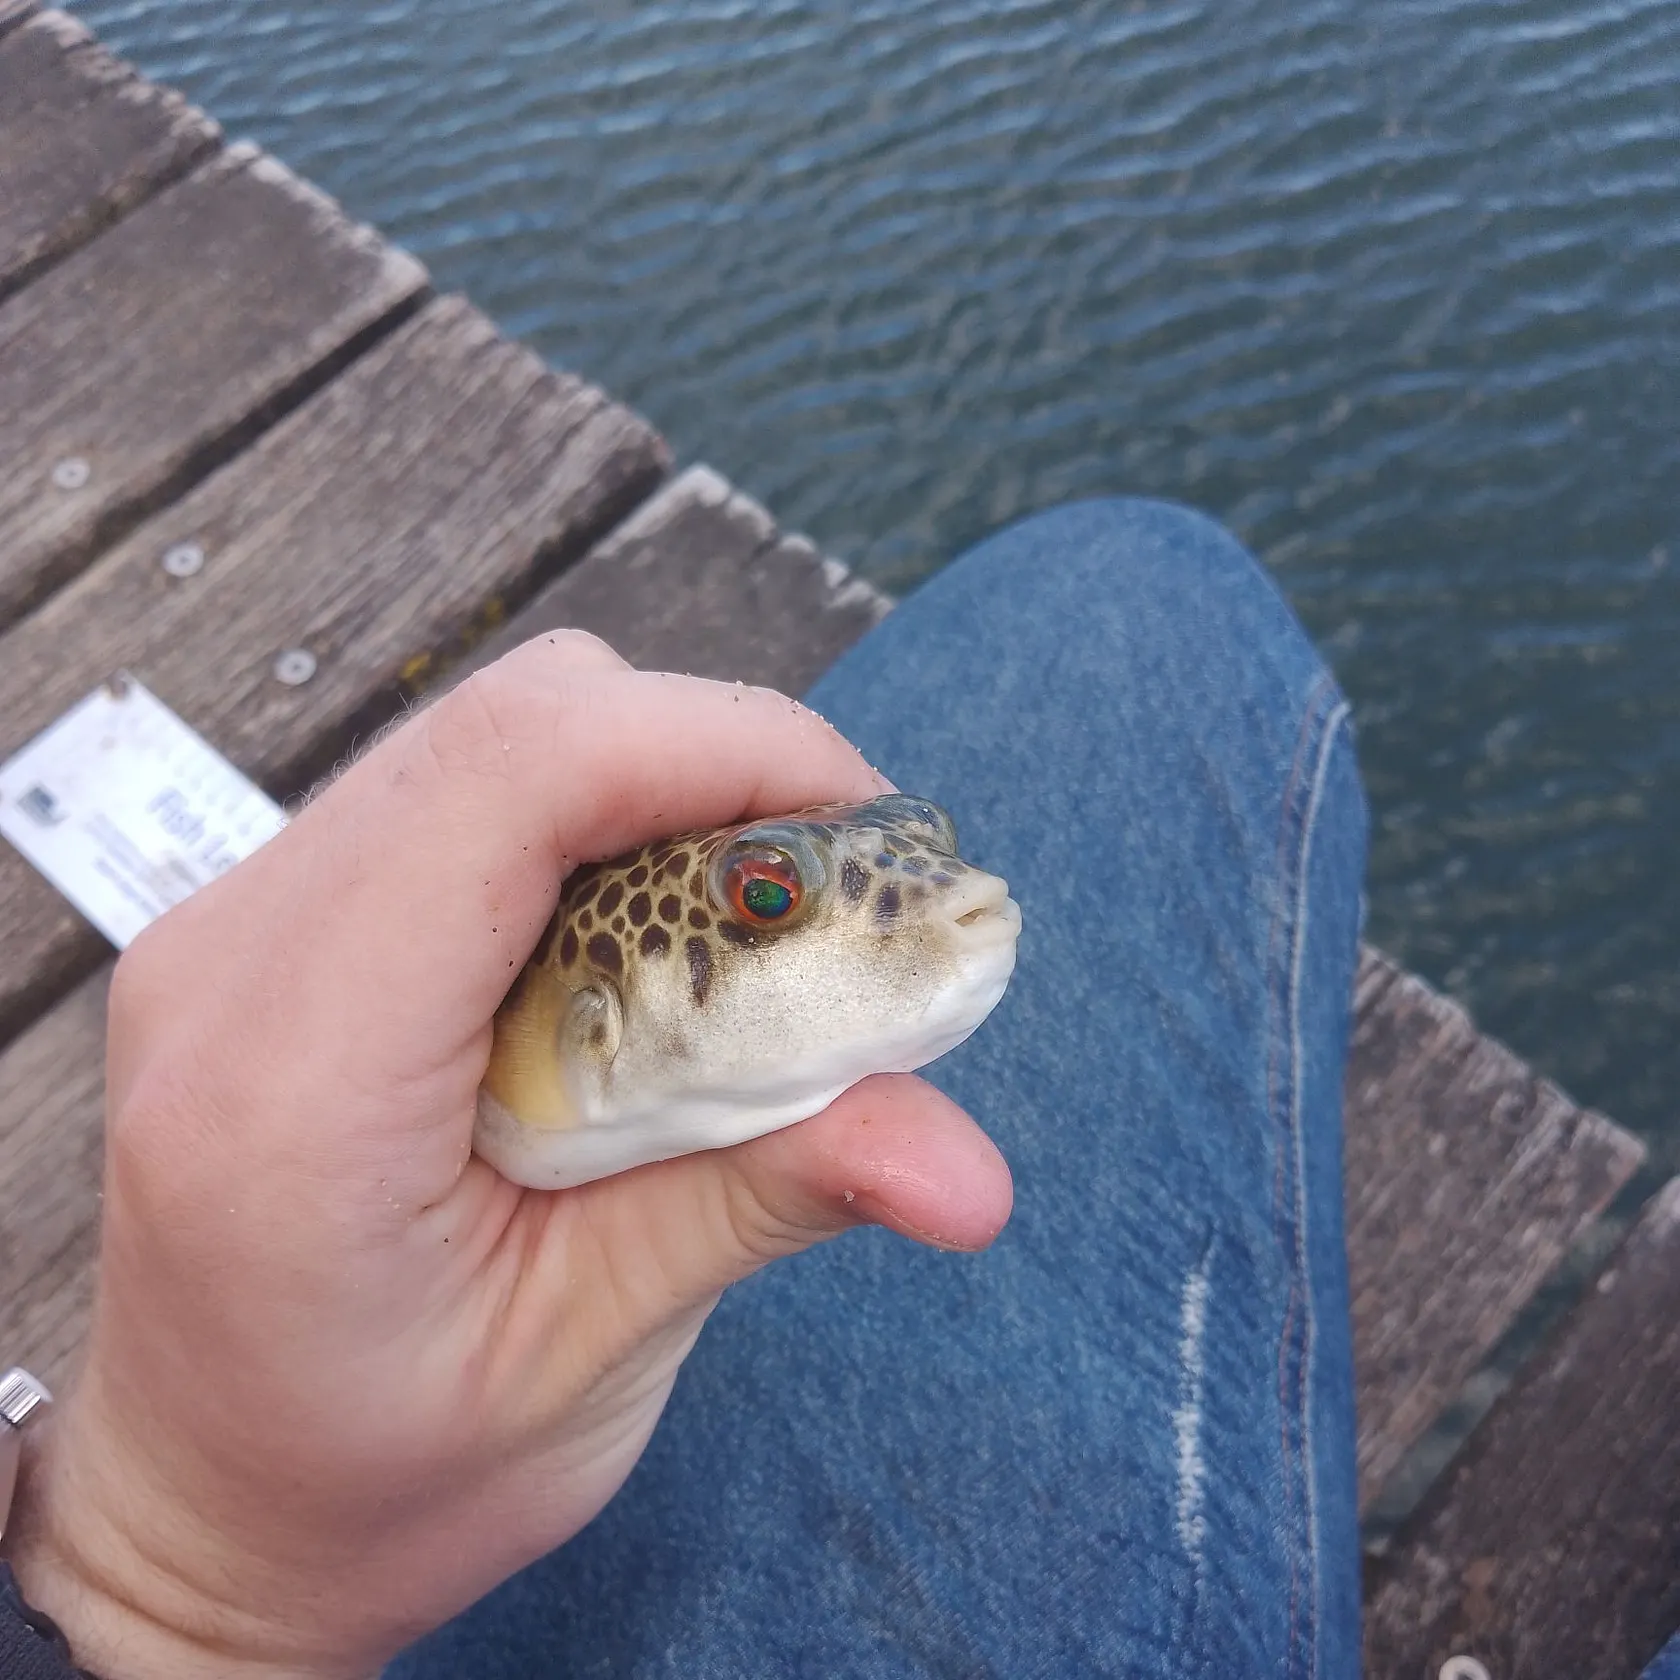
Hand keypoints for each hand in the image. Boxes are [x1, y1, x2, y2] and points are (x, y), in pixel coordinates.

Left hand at [6, 633, 1012, 1679]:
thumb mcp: (590, 1354)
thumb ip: (767, 1202)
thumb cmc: (377, 1476)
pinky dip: (592, 822)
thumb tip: (970, 1168)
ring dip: (659, 788)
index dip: (723, 749)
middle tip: (832, 889)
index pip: (514, 776)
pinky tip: (645, 939)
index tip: (864, 833)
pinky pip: (458, 792)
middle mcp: (237, 958)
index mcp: (299, 1080)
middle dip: (717, 762)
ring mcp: (239, 922)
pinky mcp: (274, 919)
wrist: (204, 1509)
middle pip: (516, 720)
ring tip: (747, 922)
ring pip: (494, 734)